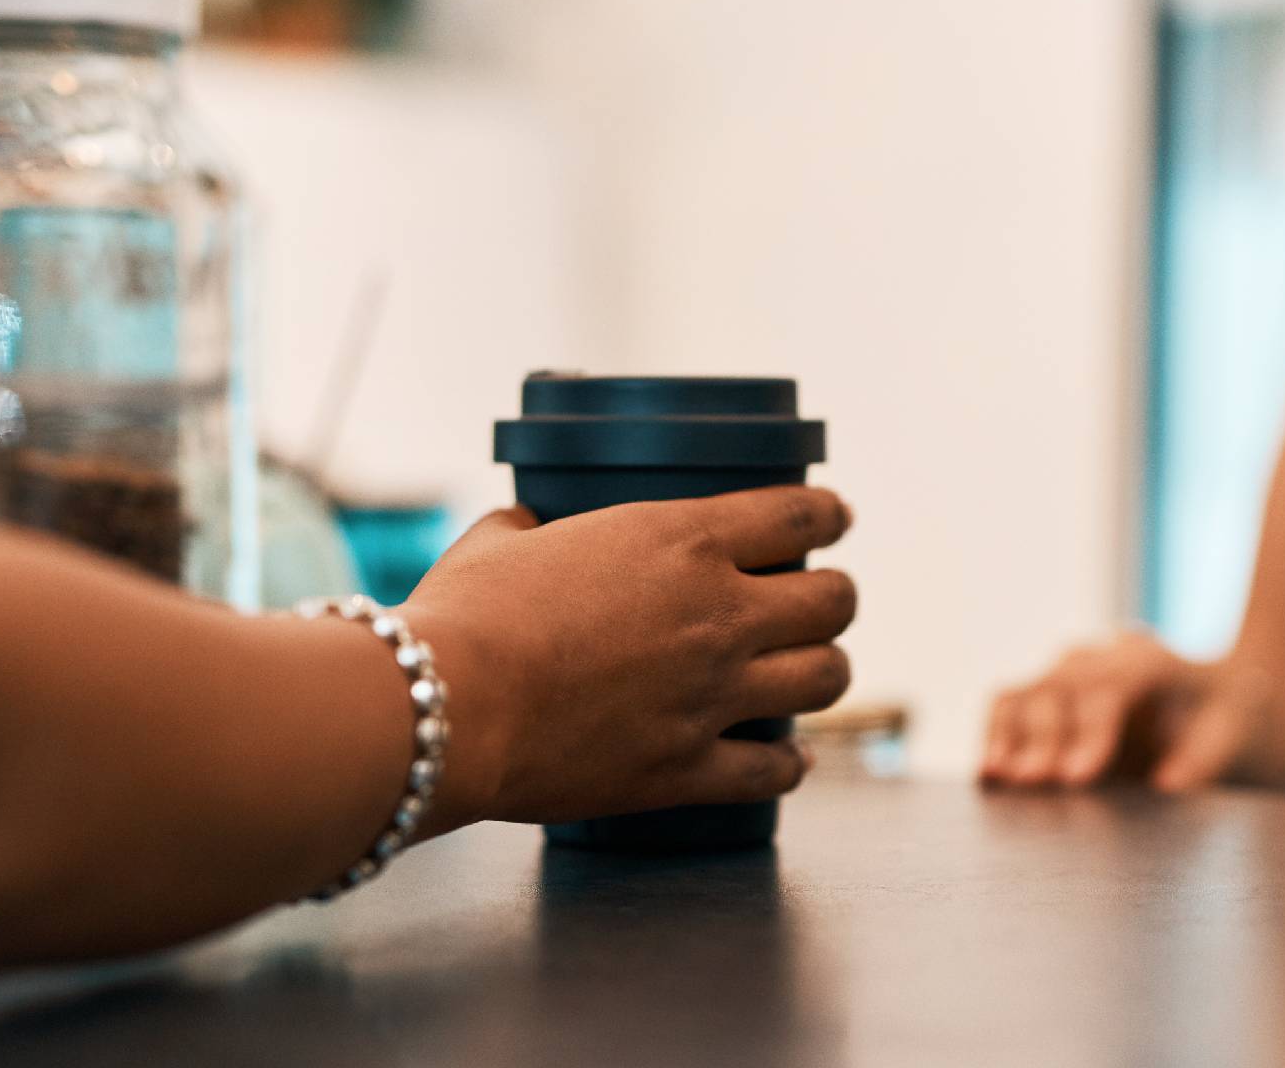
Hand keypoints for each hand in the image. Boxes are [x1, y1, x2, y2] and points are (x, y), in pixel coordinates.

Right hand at [404, 486, 856, 827]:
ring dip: (826, 670)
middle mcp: (718, 614)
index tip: (837, 518)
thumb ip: (530, 526)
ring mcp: (712, 695)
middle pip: (834, 600)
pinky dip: (790, 766)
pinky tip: (790, 760)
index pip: (799, 514)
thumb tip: (526, 527)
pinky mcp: (688, 769)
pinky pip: (774, 770)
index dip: (831, 515)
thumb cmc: (465, 614)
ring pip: (828, 678)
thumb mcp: (500, 540)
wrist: (447, 707)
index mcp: (682, 540)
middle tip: (818, 602)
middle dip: (833, 598)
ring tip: (812, 670)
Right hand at [979, 632, 1272, 792]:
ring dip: (1010, 733)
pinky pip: (1007, 704)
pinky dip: (993, 733)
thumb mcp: (1238, 730)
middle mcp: (1100, 657)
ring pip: (1027, 689)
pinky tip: (986, 771)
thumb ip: (1208, 753)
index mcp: (1151, 658)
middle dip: (1046, 734)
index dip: (1090, 726)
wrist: (1210, 703)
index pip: (1113, 681)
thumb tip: (1166, 781)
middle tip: (1035, 780)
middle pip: (1061, 684)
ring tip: (1000, 775)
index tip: (1078, 775)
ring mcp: (1068, 675)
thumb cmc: (1227, 718)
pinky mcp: (1046, 698)